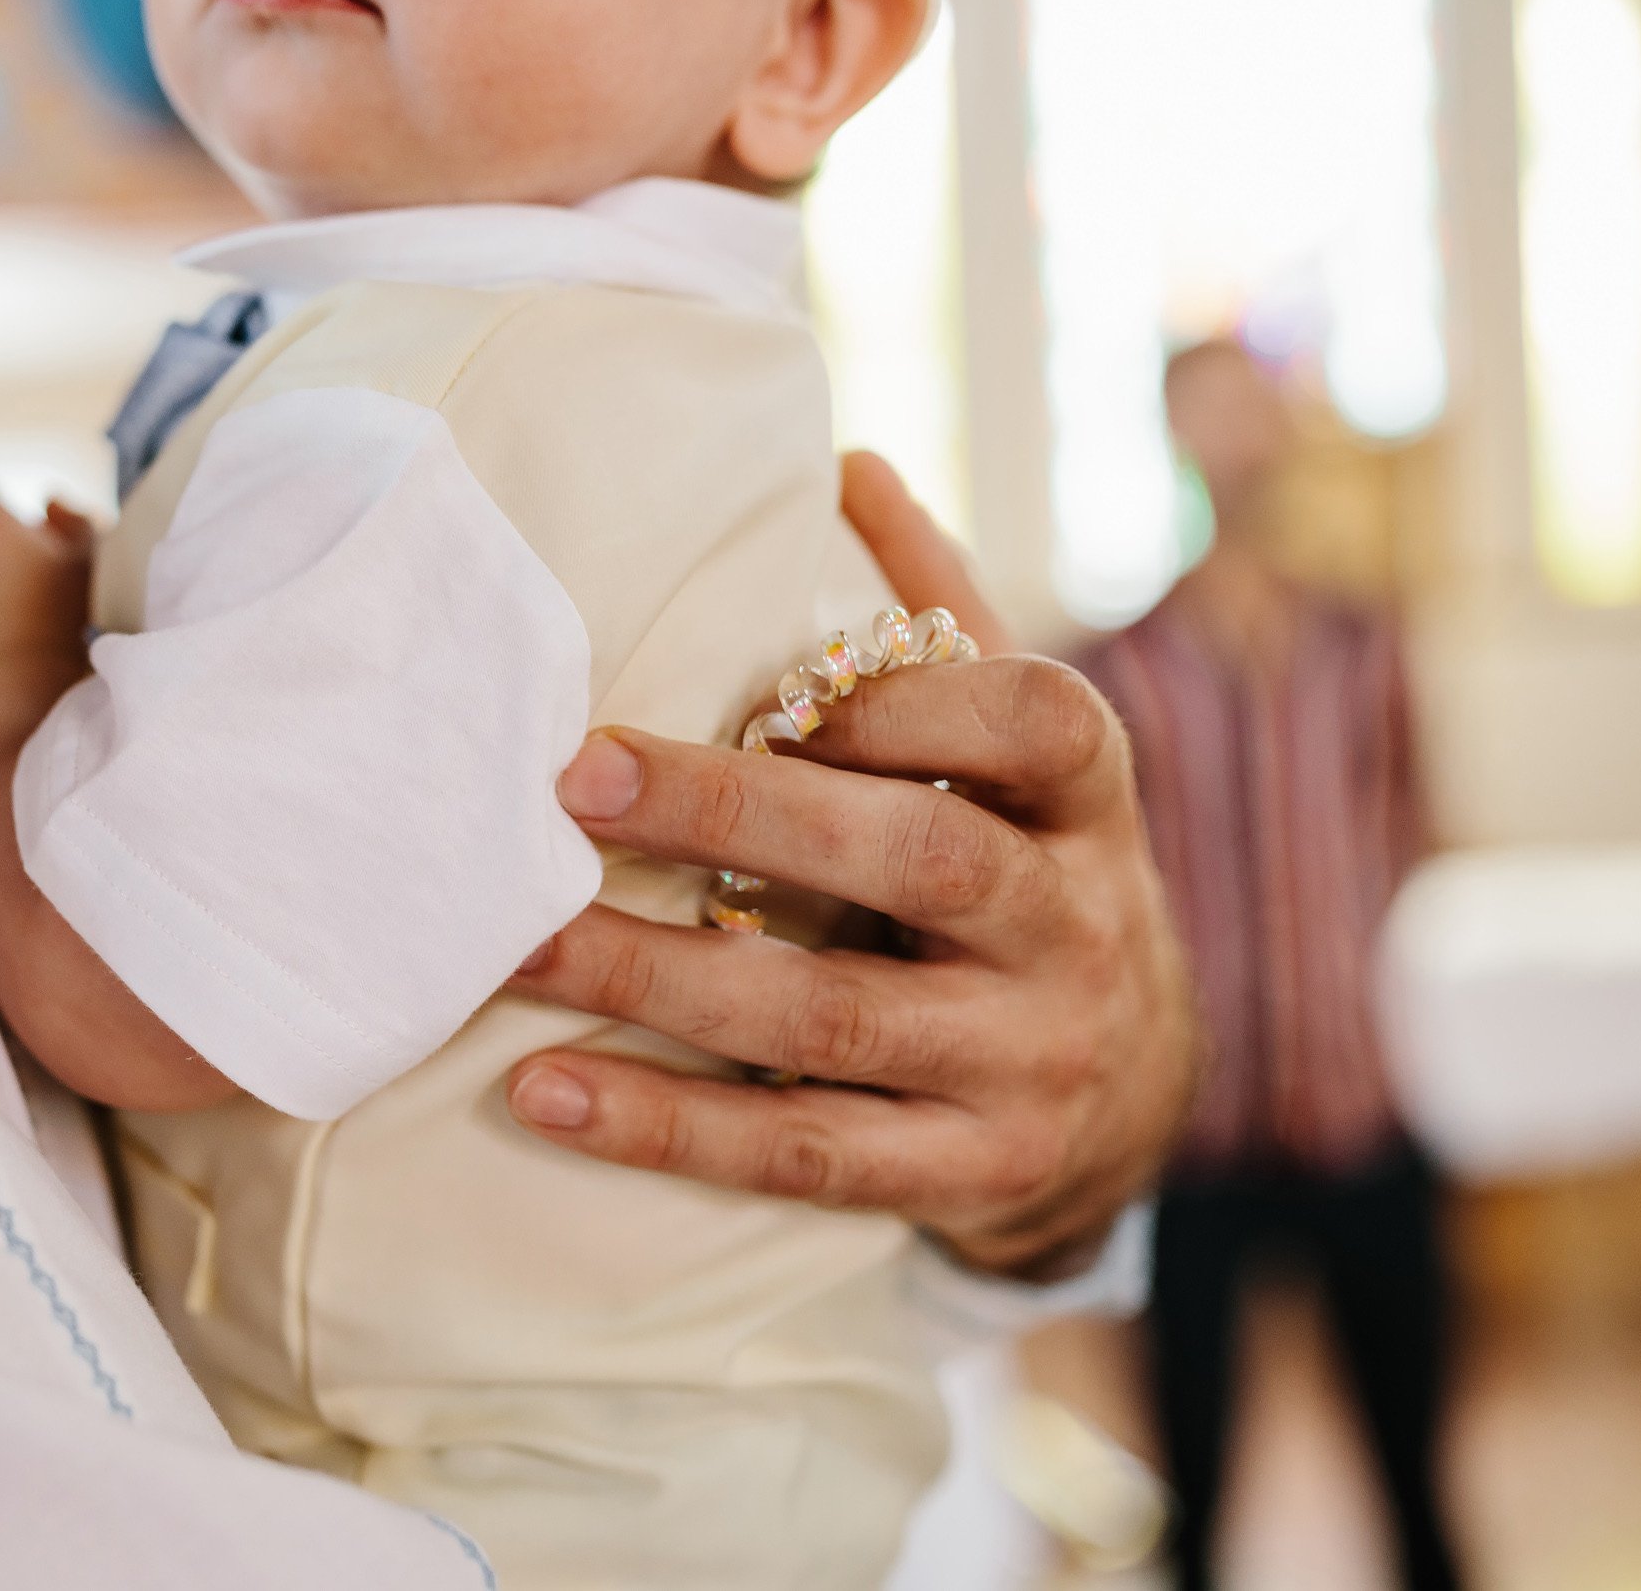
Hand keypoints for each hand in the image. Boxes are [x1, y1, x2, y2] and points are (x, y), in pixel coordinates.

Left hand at [502, 454, 1198, 1280]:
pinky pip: (807, 1158)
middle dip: (739, 815)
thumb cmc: (1022, 874)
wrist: (1127, 1102)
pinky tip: (545, 1093)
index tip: (770, 689)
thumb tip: (845, 461)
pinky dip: (669, 1132)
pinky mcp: (972, 1178)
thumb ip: (938, 621)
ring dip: (655, 981)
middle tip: (573, 779)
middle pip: (919, 857)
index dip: (908, 698)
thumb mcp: (1018, 758)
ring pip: (833, 1019)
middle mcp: (1076, 929)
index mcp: (1085, 800)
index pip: (1033, 719)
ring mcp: (1031, 1065)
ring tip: (513, 947)